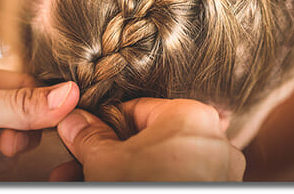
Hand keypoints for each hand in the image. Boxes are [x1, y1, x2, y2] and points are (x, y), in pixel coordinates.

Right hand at [50, 98, 245, 181]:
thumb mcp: (105, 160)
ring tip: (83, 180)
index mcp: (190, 116)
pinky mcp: (213, 192)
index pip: (135, 109)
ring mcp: (217, 173)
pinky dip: (147, 183)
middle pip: (145, 141)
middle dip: (106, 155)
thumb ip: (89, 136)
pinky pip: (173, 181)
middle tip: (78, 164)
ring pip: (157, 165)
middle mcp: (213, 140)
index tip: (84, 136)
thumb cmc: (147, 191)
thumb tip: (76, 123)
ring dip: (120, 173)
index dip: (103, 124)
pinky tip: (113, 186)